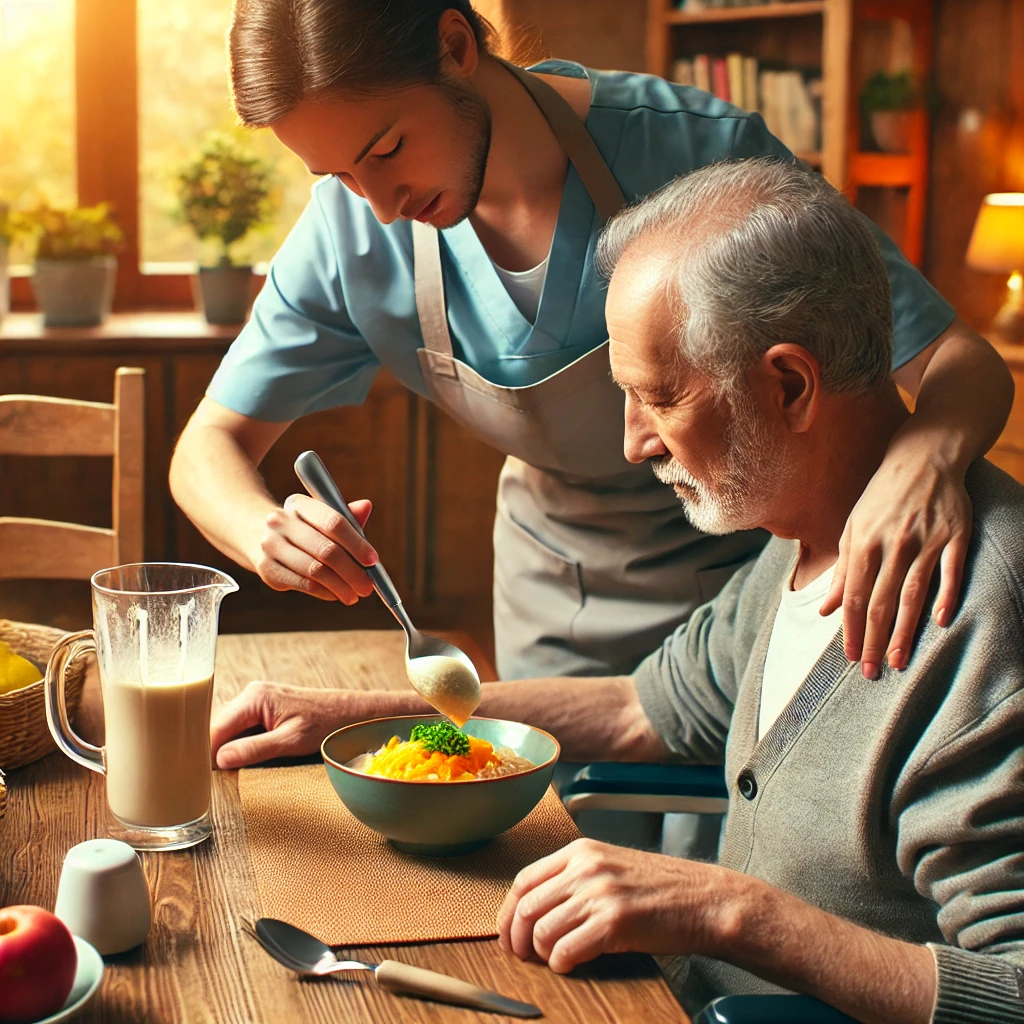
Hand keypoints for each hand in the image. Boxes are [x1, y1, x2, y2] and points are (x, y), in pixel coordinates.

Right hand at [210, 681, 366, 768]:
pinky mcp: (263, 709)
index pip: (215, 729)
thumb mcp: (291, 741)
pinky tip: (245, 760)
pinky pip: (241, 729)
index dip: (206, 754)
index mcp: (254, 698)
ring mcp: (256, 701)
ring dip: (227, 750)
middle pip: (218, 728)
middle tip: (215, 780)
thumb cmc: (326, 724)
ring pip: (228, 730)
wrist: (350, 713)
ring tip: (229, 772)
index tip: (202, 778)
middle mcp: (251, 695)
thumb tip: (220, 760)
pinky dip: (240, 745)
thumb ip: (254, 749)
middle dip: (215, 753)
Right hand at [252, 494, 378, 603]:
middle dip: (352, 571)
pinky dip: (324, 592)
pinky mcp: (267, 569)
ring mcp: (271, 545)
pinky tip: (336, 594)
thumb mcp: (321, 517)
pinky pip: (303, 584)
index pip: (333, 522)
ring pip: (315, 570)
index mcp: (299, 504)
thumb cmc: (303, 527)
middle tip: (368, 586)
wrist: (257, 534)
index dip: (356, 543)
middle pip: (326, 550)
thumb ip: (346, 517)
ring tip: (355, 595)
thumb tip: (366, 506)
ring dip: (340, 586)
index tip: (373, 560)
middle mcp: (281, 521)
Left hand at [497, 838, 735, 972]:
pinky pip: (566, 950)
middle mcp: (585, 867)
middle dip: (516, 938)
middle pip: (526, 906)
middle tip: (521, 955)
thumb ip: (575, 878)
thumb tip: (536, 908)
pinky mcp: (614, 922)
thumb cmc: (660, 889)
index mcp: (581, 851)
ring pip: (542, 929)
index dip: (507, 911)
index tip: (507, 932)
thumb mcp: (610, 867)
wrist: (704, 899)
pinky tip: (571, 963)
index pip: (524, 879)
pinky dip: (561, 963)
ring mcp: (599, 893)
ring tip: (553, 958)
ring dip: (541, 953)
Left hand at [820, 446, 971, 678]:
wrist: (923, 456)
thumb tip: (828, 610)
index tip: (851, 657)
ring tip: (898, 660)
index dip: (852, 629)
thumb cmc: (882, 497)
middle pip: (881, 602)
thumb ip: (843, 570)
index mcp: (864, 543)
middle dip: (874, 640)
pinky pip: (951, 571)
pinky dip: (946, 596)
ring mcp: (925, 540)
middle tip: (872, 672)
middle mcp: (892, 544)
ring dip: (904, 631)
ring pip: (912, 594)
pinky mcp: (956, 535)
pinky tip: (939, 623)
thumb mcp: (853, 528)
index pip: (855, 596)